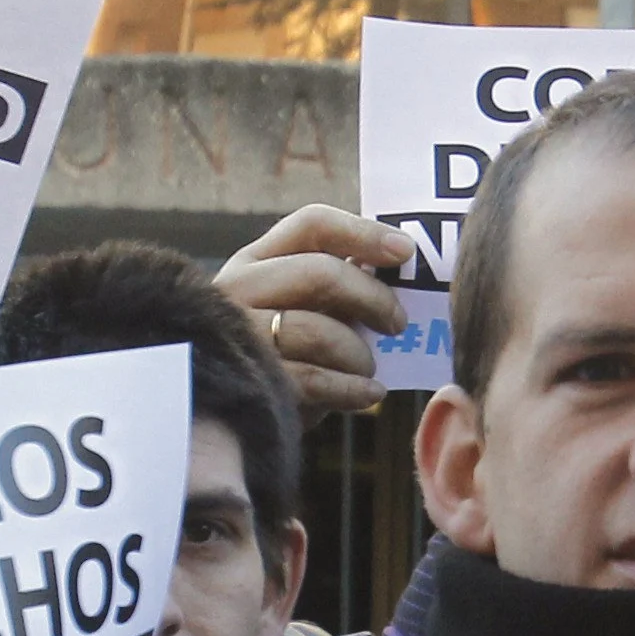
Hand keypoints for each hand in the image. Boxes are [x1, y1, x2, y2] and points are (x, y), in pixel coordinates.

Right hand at [214, 202, 414, 415]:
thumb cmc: (279, 352)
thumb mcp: (297, 309)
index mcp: (255, 260)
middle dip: (372, 298)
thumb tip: (396, 262)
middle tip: (397, 323)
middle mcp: (239, 288)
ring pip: (320, 331)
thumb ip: (334, 284)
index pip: (313, 224)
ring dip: (359, 354)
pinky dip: (352, 389)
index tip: (405, 251)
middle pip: (321, 273)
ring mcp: (239, 335)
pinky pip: (315, 379)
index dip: (364, 233)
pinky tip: (369, 394)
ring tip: (369, 369)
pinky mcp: (249, 380)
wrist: (229, 411)